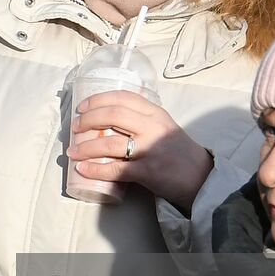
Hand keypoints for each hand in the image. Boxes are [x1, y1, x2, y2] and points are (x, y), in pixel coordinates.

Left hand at [67, 91, 212, 214]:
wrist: (201, 178)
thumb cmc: (179, 152)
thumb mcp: (164, 125)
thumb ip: (143, 118)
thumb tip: (109, 115)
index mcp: (155, 113)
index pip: (123, 97)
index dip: (98, 100)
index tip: (82, 106)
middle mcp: (152, 127)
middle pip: (112, 115)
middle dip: (88, 120)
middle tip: (74, 128)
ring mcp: (150, 149)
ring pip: (110, 144)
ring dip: (86, 147)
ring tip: (73, 152)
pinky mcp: (148, 172)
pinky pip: (116, 169)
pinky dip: (95, 169)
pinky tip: (83, 170)